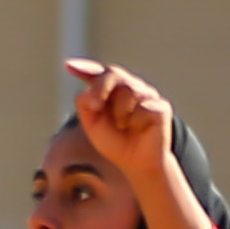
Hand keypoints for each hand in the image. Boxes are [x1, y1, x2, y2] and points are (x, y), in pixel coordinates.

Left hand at [65, 58, 174, 185]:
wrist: (136, 162)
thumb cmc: (114, 141)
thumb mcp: (92, 125)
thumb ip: (85, 105)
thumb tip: (88, 92)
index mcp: (110, 89)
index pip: (98, 73)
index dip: (84, 68)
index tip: (68, 66)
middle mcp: (129, 86)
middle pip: (112, 74)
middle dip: (101, 88)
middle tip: (95, 107)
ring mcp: (146, 94)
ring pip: (129, 91)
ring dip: (120, 115)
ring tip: (124, 126)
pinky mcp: (161, 106)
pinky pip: (144, 108)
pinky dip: (136, 122)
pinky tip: (140, 129)